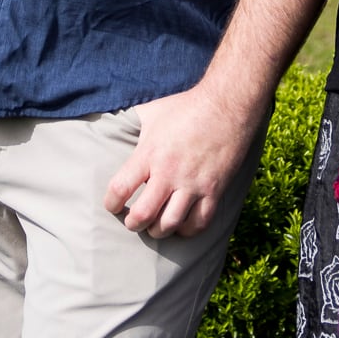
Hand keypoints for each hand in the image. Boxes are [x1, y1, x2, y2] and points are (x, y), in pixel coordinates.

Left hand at [102, 83, 259, 237]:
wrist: (227, 105)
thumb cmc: (187, 107)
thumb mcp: (152, 111)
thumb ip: (134, 124)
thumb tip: (115, 122)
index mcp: (149, 153)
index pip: (120, 188)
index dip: (111, 203)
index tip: (113, 205)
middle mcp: (169, 172)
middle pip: (143, 214)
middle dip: (133, 224)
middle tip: (132, 222)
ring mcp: (193, 184)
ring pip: (170, 224)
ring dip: (158, 231)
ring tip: (155, 228)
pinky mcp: (214, 190)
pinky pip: (199, 222)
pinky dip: (187, 230)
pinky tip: (181, 225)